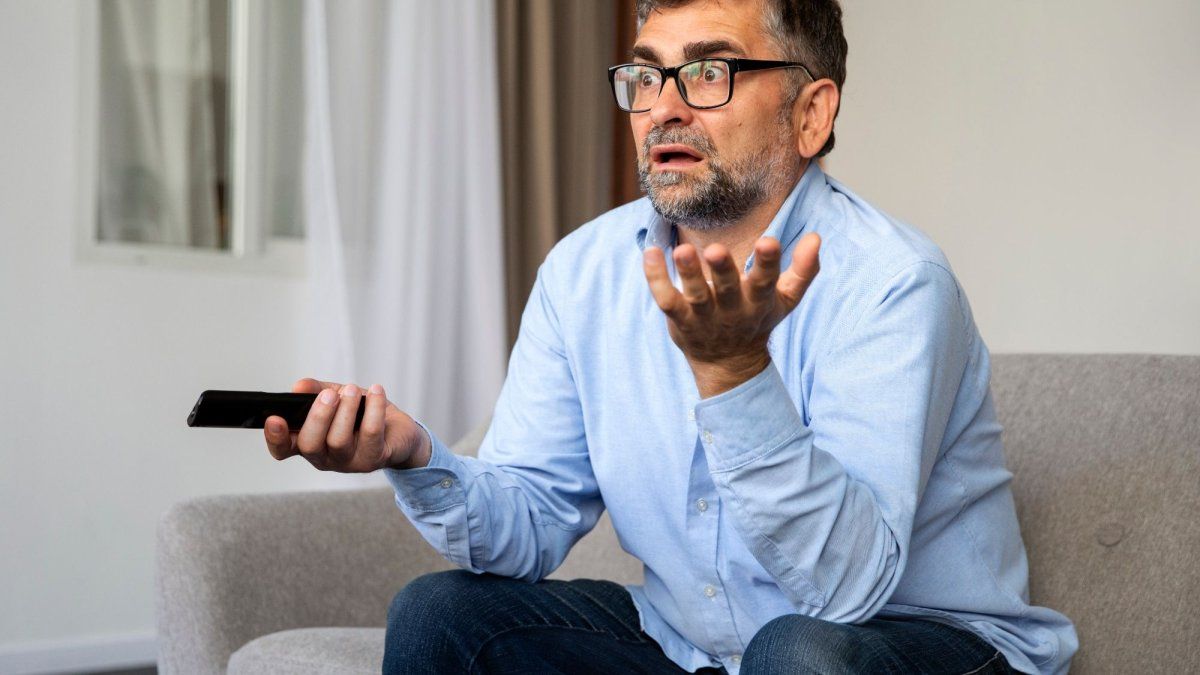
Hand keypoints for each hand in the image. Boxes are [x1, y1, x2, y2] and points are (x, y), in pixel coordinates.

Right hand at [263, 378, 431, 471]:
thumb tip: (299, 386)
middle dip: (318, 416)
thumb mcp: (336, 397)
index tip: (274, 418)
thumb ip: (315, 391)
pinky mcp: (374, 459)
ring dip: (346, 410)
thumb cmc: (361, 414)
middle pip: (310, 445)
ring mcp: (350, 462)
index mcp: (310, 442)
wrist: (399, 430)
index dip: (275, 438)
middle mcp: (326, 457)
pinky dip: (373, 408)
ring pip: (339, 441)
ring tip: (352, 390)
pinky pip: (371, 434)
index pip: (283, 448)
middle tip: (329, 395)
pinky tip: (376, 391)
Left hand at [643, 232, 820, 397]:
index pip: (765, 282)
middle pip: (727, 289)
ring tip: (681, 250)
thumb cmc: (759, 319)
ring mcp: (704, 316)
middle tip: (713, 250)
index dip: (768, 263)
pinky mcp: (679, 319)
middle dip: (722, 270)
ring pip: (695, 295)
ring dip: (688, 273)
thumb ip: (803, 269)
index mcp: (759, 301)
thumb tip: (816, 238)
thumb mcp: (786, 298)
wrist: (729, 363)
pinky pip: (666, 299)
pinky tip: (651, 253)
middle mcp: (732, 310)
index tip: (768, 241)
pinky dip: (656, 278)